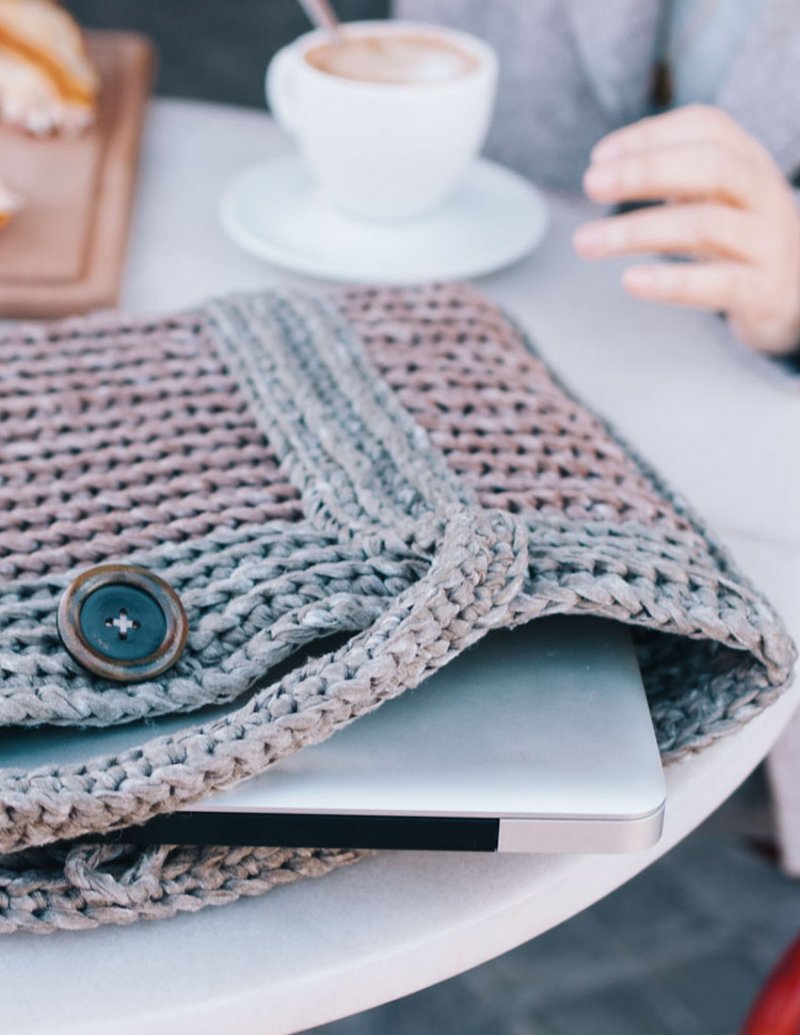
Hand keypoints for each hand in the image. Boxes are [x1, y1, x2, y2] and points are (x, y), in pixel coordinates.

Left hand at [573, 104, 799, 356]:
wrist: (793, 294)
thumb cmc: (738, 238)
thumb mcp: (713, 196)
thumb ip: (671, 175)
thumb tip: (605, 165)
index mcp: (750, 161)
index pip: (707, 127)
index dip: (651, 136)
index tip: (598, 157)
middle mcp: (765, 194)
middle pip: (711, 166)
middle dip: (645, 171)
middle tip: (590, 185)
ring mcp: (769, 243)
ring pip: (706, 225)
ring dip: (637, 231)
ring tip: (586, 241)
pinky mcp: (764, 292)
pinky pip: (718, 284)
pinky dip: (670, 282)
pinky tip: (630, 281)